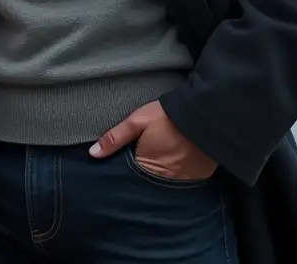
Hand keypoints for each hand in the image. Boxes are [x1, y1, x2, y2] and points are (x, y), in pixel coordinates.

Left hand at [89, 100, 216, 181]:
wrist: (203, 113)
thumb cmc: (166, 116)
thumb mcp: (137, 121)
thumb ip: (115, 138)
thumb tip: (93, 154)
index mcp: (147, 169)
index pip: (130, 179)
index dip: (125, 173)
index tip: (123, 165)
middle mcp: (165, 181)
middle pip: (148, 183)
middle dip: (142, 176)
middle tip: (143, 159)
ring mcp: (183, 181)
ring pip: (165, 184)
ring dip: (161, 175)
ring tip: (159, 159)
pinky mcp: (198, 177)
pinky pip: (183, 181)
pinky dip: (178, 173)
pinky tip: (175, 160)